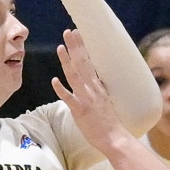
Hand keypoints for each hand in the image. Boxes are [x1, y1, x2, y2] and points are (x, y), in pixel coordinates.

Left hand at [51, 30, 129, 154]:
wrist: (114, 138)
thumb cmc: (109, 122)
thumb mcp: (104, 100)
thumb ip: (96, 89)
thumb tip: (92, 81)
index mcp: (98, 86)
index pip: (90, 62)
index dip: (82, 47)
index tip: (77, 34)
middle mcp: (92, 89)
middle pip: (83, 63)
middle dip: (75, 46)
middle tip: (69, 31)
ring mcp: (86, 99)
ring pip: (75, 76)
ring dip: (67, 61)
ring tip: (61, 47)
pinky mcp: (80, 111)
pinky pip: (69, 98)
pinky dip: (61, 89)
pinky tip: (54, 80)